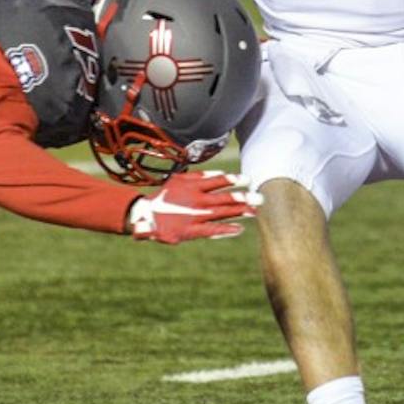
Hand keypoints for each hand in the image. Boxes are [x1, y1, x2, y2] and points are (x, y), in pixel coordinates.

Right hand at [128, 170, 259, 243]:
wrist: (145, 215)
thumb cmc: (165, 196)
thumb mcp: (178, 179)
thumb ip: (198, 176)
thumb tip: (220, 173)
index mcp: (192, 186)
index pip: (216, 181)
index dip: (232, 180)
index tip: (247, 179)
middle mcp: (196, 200)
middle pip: (223, 198)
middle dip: (243, 198)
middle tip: (259, 198)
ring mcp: (194, 216)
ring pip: (221, 213)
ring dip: (238, 212)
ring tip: (254, 211)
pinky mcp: (191, 230)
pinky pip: (211, 230)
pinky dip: (225, 229)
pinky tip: (239, 229)